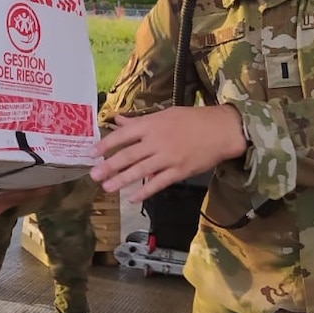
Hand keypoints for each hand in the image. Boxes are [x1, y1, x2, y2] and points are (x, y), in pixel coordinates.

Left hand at [90, 105, 245, 202]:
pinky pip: (158, 183)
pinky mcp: (179, 171)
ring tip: (107, 187)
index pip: (123, 135)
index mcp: (152, 124)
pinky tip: (132, 198)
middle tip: (93, 176)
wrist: (221, 130)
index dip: (106, 145)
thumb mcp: (164, 114)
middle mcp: (157, 141)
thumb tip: (118, 122)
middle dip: (109, 166)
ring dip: (121, 180)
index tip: (92, 154)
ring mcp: (168, 157)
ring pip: (140, 171)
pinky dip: (144, 191)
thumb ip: (139, 122)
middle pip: (128, 155)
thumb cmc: (192, 119)